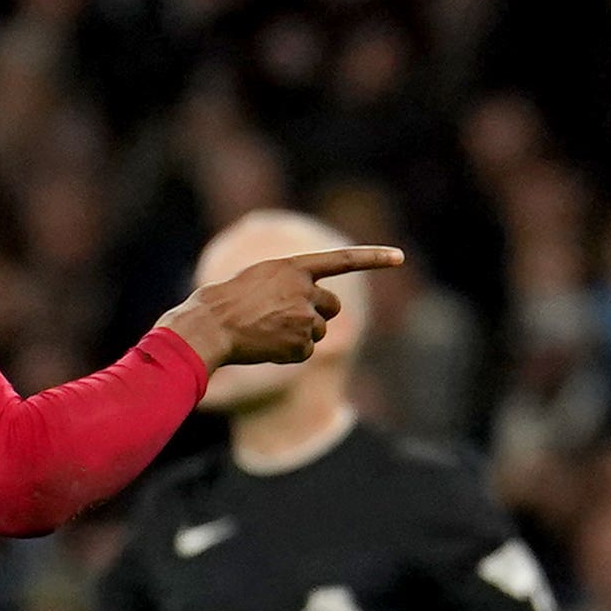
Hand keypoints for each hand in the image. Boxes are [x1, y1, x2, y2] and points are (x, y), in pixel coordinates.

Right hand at [160, 246, 406, 369]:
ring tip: (268, 332)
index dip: (373, 258)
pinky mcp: (301, 344)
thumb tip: (315, 309)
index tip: (400, 257)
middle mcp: (304, 289)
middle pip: (331, 306)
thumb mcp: (259, 278)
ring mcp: (304, 317)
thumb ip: (290, 284)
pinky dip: (290, 354)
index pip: (342, 260)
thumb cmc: (227, 301)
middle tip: (287, 319)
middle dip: (317, 315)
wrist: (210, 326)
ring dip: (301, 335)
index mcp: (293, 267)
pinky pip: (307, 352)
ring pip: (319, 331)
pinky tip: (267, 347)